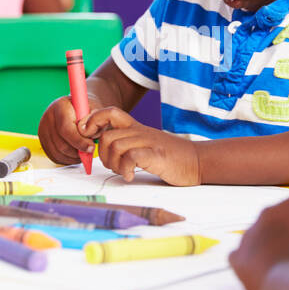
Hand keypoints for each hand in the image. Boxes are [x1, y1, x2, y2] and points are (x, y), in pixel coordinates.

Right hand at [37, 94, 99, 165]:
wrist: (78, 108)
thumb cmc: (88, 110)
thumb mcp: (95, 111)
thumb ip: (94, 122)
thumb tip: (88, 135)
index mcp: (61, 106)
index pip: (66, 129)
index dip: (79, 141)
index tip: (91, 147)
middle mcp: (48, 117)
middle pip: (61, 144)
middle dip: (77, 151)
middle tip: (89, 151)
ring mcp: (43, 129)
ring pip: (57, 152)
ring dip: (73, 157)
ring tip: (84, 152)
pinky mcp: (43, 140)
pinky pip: (54, 156)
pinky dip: (67, 159)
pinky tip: (76, 154)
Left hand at [82, 106, 199, 185]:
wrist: (198, 161)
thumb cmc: (172, 157)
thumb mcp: (147, 144)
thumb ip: (128, 144)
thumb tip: (105, 153)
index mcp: (136, 128)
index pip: (109, 113)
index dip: (93, 121)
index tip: (90, 136)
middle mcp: (140, 132)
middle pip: (106, 136)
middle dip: (102, 155)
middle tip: (113, 166)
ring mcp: (148, 142)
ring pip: (115, 146)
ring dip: (113, 164)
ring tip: (124, 172)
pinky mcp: (155, 155)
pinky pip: (130, 157)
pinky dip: (125, 169)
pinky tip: (130, 176)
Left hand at [230, 197, 288, 289]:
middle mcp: (265, 214)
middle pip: (275, 221)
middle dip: (283, 232)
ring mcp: (248, 236)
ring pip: (258, 238)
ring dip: (267, 247)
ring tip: (281, 267)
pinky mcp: (236, 257)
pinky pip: (242, 255)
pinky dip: (250, 262)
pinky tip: (263, 272)